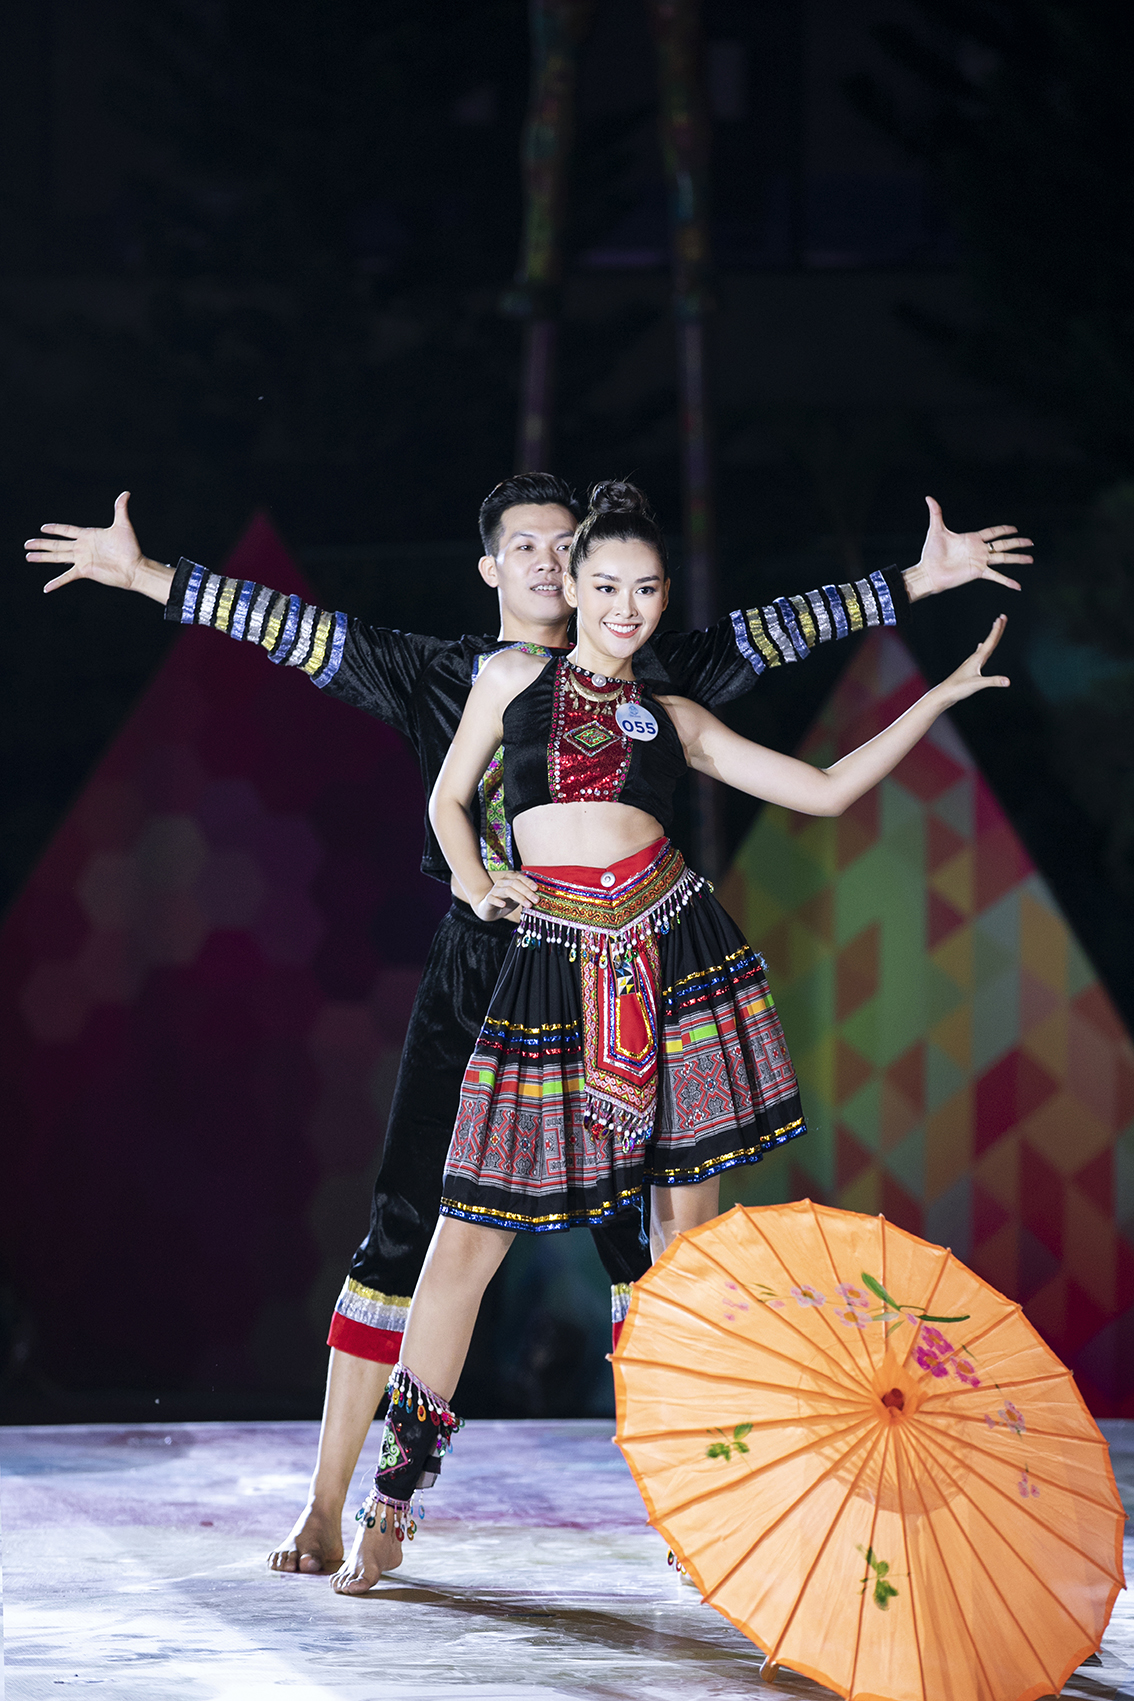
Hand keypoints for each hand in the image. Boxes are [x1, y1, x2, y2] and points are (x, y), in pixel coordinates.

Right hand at [26, 491, 170, 601]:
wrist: (134, 567)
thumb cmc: (131, 548)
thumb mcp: (123, 525)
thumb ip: (120, 509)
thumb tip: (125, 493)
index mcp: (88, 536)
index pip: (67, 530)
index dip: (55, 528)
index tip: (43, 528)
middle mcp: (82, 547)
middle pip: (57, 544)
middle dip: (41, 543)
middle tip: (27, 544)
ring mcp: (82, 559)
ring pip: (57, 557)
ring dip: (42, 557)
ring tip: (28, 556)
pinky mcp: (84, 571)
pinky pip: (67, 576)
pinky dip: (57, 582)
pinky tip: (47, 588)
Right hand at [474, 872, 539, 922]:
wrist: (488, 908)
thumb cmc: (506, 901)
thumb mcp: (518, 896)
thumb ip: (526, 894)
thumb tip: (540, 896)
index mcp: (510, 878)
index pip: (520, 877)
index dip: (529, 882)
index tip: (537, 888)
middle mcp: (502, 882)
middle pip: (515, 883)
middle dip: (527, 891)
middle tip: (536, 899)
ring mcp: (494, 890)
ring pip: (507, 890)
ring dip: (519, 897)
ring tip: (528, 905)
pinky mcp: (488, 899)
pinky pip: (492, 898)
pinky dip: (498, 901)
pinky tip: (504, 905)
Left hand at [904, 496, 1032, 600]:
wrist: (928, 572)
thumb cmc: (930, 553)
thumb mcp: (936, 530)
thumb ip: (936, 513)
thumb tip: (929, 498)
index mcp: (972, 539)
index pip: (992, 532)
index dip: (1004, 530)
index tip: (1015, 528)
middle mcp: (978, 550)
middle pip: (1003, 544)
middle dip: (1017, 542)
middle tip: (1031, 542)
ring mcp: (980, 561)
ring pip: (1004, 558)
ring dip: (1017, 558)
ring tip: (1030, 559)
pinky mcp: (978, 572)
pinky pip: (996, 576)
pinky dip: (1007, 581)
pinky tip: (1017, 586)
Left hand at [939, 615, 1009, 703]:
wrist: (945, 694)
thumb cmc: (958, 688)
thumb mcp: (978, 684)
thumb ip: (993, 681)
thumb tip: (1007, 681)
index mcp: (977, 659)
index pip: (990, 641)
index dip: (997, 630)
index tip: (1002, 618)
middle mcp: (974, 659)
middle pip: (989, 641)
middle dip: (996, 630)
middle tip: (1002, 618)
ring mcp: (971, 663)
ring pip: (984, 647)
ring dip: (991, 638)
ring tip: (994, 629)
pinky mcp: (969, 669)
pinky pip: (979, 655)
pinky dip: (982, 649)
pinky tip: (980, 649)